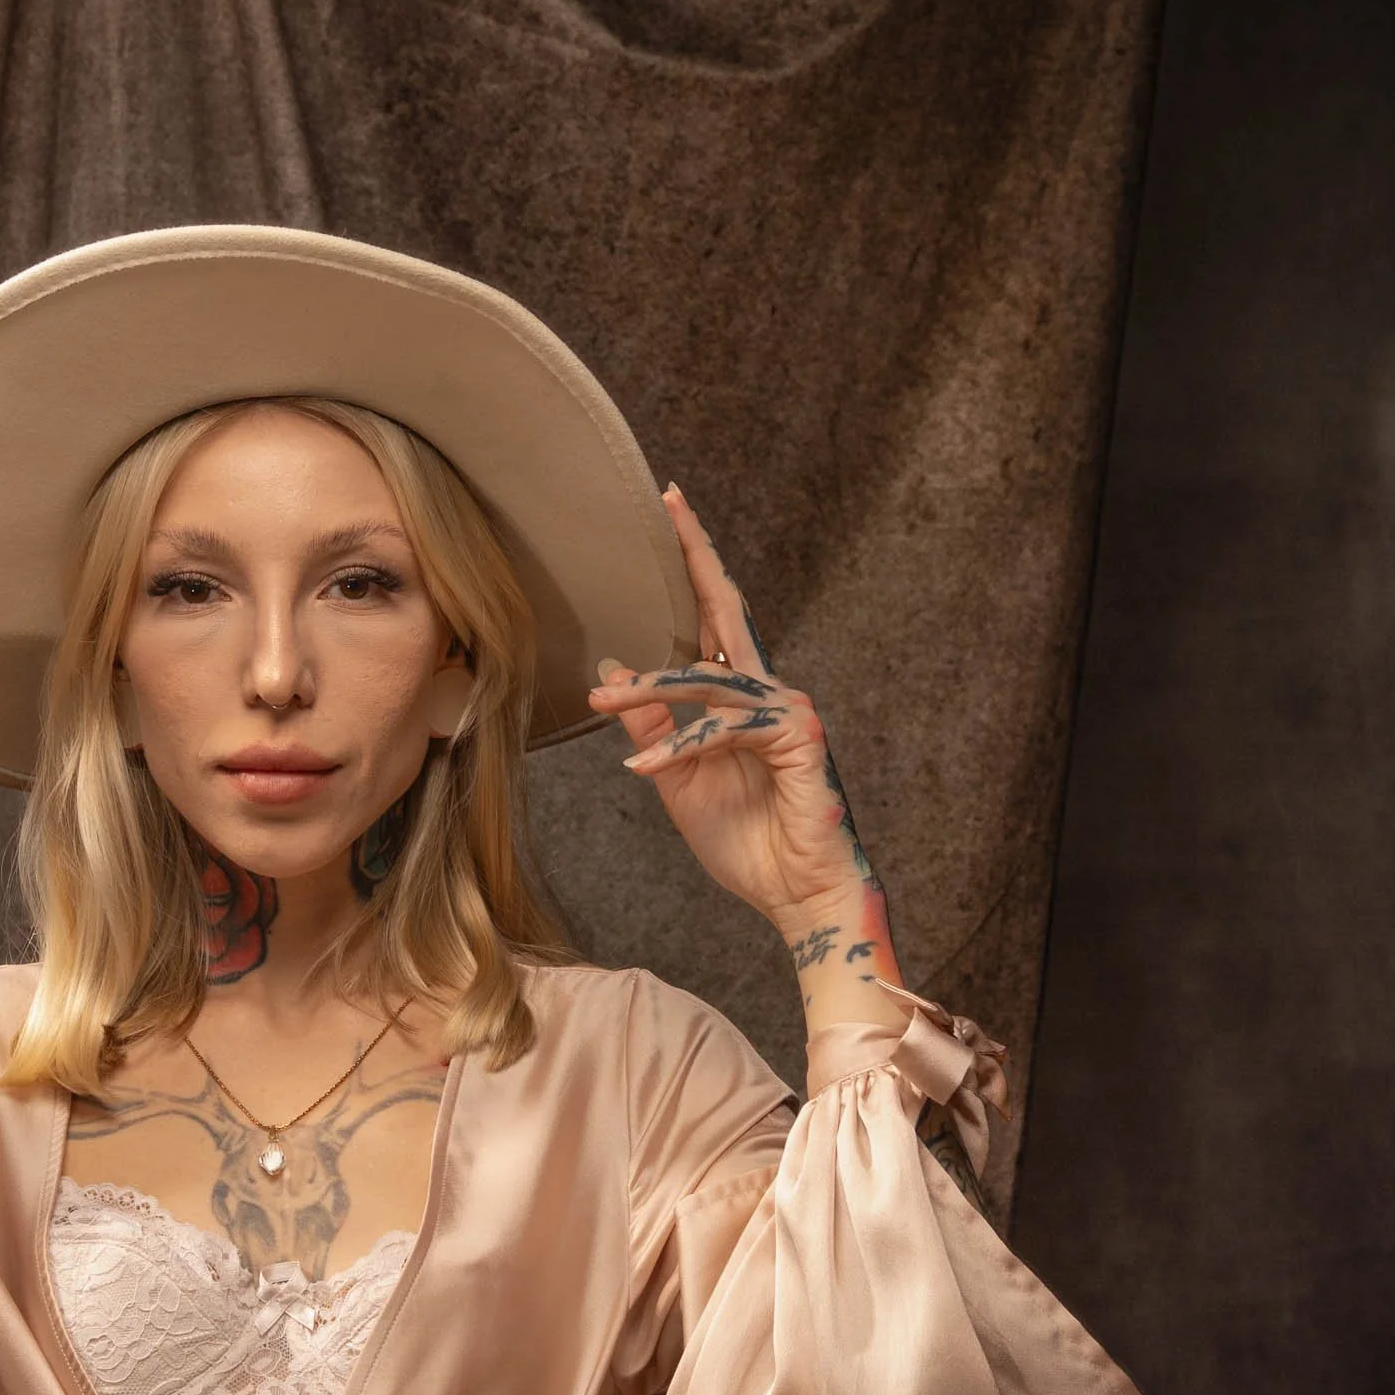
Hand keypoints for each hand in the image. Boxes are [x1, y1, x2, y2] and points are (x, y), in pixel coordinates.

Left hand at [587, 486, 892, 965]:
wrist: (795, 896)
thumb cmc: (746, 841)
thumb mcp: (677, 778)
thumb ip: (651, 724)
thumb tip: (612, 672)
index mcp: (739, 697)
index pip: (711, 618)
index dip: (691, 564)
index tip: (667, 508)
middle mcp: (767, 690)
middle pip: (727, 607)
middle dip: (695, 554)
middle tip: (667, 499)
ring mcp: (786, 709)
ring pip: (705, 681)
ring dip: (648, 690)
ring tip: (598, 700)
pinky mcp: (796, 737)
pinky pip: (721, 732)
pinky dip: (678, 749)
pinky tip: (643, 767)